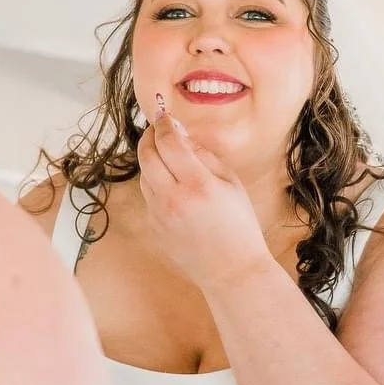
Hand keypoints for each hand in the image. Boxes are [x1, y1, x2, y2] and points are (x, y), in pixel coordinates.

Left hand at [137, 97, 270, 292]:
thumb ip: (205, 156)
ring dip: (151, 159)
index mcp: (198, 185)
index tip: (164, 115)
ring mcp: (159, 215)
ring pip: (144, 175)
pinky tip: (170, 184)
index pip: (169, 142)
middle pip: (146, 155)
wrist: (231, 270)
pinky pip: (148, 196)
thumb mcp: (232, 183)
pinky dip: (155, 183)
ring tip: (165, 154)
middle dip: (149, 136)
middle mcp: (173, 199)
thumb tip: (181, 135)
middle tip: (156, 127)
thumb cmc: (239, 226)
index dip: (164, 123)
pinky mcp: (154, 227)